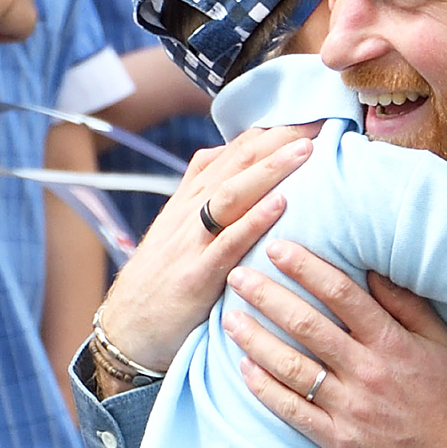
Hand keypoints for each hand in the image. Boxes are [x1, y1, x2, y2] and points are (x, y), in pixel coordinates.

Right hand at [93, 127, 315, 379]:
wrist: (126, 330)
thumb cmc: (164, 282)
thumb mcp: (182, 232)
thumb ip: (207, 197)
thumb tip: (236, 159)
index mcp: (189, 199)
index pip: (232, 153)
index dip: (270, 133)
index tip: (309, 117)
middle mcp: (189, 212)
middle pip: (236, 164)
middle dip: (278, 140)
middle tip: (320, 122)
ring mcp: (190, 243)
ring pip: (232, 194)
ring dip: (271, 170)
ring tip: (307, 151)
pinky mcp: (195, 276)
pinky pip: (226, 243)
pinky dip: (254, 222)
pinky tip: (282, 204)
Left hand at [225, 248, 446, 447]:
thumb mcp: (442, 346)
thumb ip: (408, 306)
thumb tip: (374, 269)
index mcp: (391, 343)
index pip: (341, 294)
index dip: (305, 267)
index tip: (277, 249)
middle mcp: (366, 371)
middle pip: (306, 325)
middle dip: (266, 296)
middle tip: (237, 276)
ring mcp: (349, 408)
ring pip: (291, 366)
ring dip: (255, 340)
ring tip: (229, 319)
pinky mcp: (337, 440)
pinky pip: (292, 410)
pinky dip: (265, 388)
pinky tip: (244, 369)